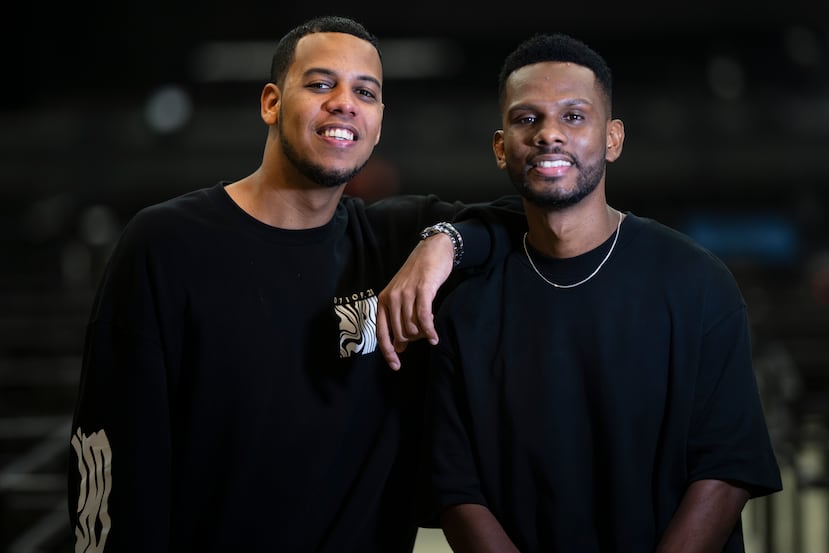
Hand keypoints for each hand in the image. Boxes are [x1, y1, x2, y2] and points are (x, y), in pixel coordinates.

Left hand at [377, 233, 453, 369]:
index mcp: (383, 300)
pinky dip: (430, 331)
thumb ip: (398, 321)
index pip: (381, 333)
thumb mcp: (403, 298)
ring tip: (430, 329)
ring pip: (412, 327)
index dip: (388, 352)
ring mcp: (406, 293)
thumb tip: (399, 347)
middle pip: (401, 333)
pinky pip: (424, 318)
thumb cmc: (418, 276)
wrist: (432, 250)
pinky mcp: (422, 290)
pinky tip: (434, 338)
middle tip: (423, 334)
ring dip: (423, 334)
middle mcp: (392, 297)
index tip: (396, 366)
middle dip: (413, 340)